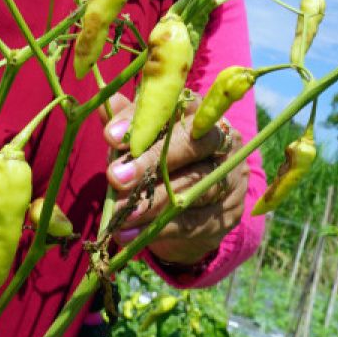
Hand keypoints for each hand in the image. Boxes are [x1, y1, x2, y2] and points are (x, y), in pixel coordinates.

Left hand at [101, 93, 247, 265]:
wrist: (197, 211)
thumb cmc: (167, 163)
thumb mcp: (147, 141)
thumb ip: (132, 124)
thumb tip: (107, 103)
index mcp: (203, 114)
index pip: (179, 107)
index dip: (146, 122)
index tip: (110, 137)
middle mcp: (224, 142)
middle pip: (193, 145)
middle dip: (151, 161)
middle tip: (116, 177)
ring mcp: (230, 178)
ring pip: (192, 187)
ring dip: (151, 202)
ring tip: (119, 213)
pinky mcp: (227, 214)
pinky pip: (191, 222)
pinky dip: (156, 229)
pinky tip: (127, 234)